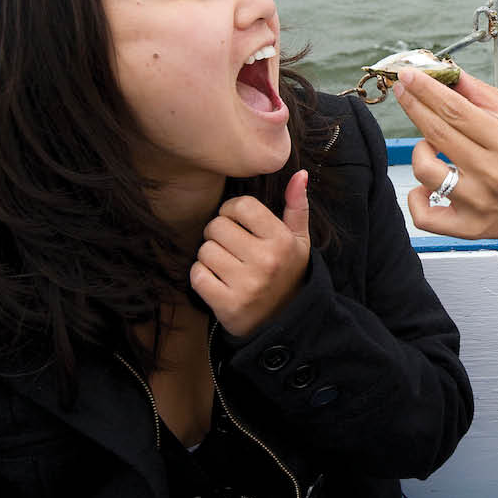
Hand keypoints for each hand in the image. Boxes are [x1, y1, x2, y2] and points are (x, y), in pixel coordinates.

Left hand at [190, 170, 310, 338]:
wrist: (286, 323)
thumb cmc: (287, 273)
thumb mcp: (299, 241)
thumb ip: (297, 207)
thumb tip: (301, 174)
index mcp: (282, 241)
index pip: (241, 206)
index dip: (231, 211)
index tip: (236, 221)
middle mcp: (266, 261)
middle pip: (217, 226)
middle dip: (218, 234)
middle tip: (229, 246)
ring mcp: (246, 285)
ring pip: (204, 250)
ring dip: (209, 256)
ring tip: (225, 264)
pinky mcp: (228, 305)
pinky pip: (197, 276)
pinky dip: (201, 277)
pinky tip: (217, 281)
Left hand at [392, 69, 497, 251]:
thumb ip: (481, 94)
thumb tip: (448, 75)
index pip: (455, 109)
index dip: (426, 90)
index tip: (408, 75)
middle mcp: (491, 172)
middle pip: (436, 132)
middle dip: (413, 105)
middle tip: (403, 90)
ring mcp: (477, 201)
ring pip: (425, 170)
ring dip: (420, 150)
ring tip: (431, 146)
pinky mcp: (467, 226)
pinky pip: (425, 215)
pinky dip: (417, 198)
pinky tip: (426, 187)